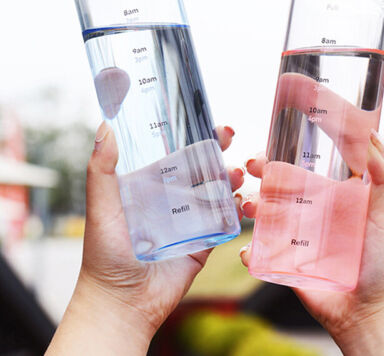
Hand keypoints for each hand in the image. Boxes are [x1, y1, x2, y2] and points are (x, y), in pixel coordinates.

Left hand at [46, 123, 243, 354]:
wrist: (123, 303)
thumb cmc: (105, 254)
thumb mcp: (101, 207)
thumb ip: (102, 170)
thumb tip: (104, 127)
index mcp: (151, 186)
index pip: (176, 154)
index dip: (193, 137)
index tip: (207, 122)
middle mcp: (173, 199)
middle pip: (201, 168)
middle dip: (217, 151)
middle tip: (228, 136)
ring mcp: (191, 219)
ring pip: (217, 190)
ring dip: (230, 177)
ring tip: (236, 173)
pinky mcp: (205, 240)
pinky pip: (225, 220)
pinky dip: (236, 208)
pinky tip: (240, 200)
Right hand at [240, 132, 383, 354]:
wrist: (373, 313)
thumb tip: (373, 135)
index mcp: (334, 194)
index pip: (311, 160)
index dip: (293, 144)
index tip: (278, 128)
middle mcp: (313, 210)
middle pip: (280, 181)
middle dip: (262, 170)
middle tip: (252, 165)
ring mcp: (296, 235)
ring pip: (264, 211)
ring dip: (250, 203)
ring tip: (250, 206)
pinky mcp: (285, 261)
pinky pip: (260, 250)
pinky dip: (249, 249)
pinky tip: (248, 251)